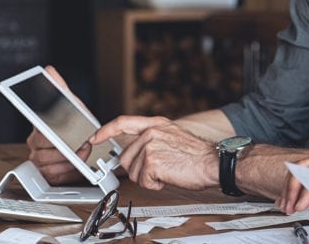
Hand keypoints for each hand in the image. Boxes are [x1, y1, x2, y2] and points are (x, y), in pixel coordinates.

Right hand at [26, 66, 94, 183]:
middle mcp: (35, 142)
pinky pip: (51, 175)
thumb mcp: (70, 103)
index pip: (39, 131)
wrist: (83, 140)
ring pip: (46, 163)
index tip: (60, 137)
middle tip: (81, 144)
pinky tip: (75, 164)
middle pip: (43, 149)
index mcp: (38, 125)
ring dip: (67, 160)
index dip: (51, 136)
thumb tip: (48, 70)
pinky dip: (66, 171)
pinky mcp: (46, 172)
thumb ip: (59, 88)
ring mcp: (38, 158)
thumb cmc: (74, 121)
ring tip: (81, 153)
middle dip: (65, 148)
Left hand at [91, 116, 217, 190]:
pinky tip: (169, 176)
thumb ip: (152, 139)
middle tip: (160, 169)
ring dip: (149, 178)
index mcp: (156, 124)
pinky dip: (156, 185)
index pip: (123, 122)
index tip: (95, 138)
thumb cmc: (198, 155)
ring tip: (168, 171)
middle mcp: (151, 132)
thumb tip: (134, 151)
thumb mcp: (173, 137)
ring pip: (134, 172)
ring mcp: (150, 146)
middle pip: (126, 157)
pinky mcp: (151, 162)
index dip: (105, 131)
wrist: (213, 163)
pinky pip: (143, 182)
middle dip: (139, 170)